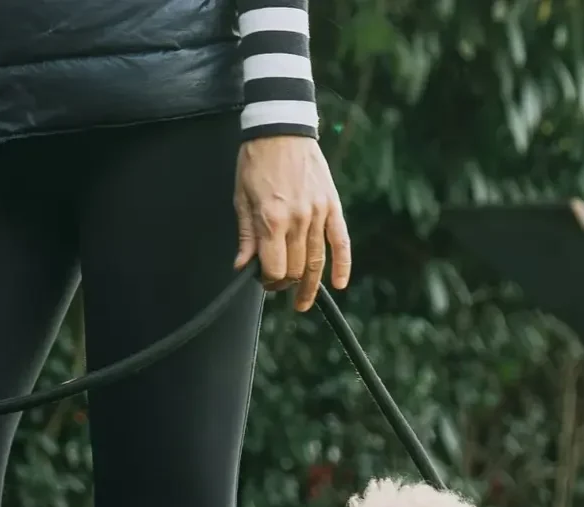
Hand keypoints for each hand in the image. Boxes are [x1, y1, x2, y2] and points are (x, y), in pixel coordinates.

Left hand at [233, 136, 351, 311]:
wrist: (281, 129)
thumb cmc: (256, 161)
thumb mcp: (241, 198)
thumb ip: (246, 235)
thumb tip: (242, 266)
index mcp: (272, 219)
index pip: (274, 268)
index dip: (268, 282)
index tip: (262, 281)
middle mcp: (297, 220)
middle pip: (296, 269)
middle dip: (285, 283)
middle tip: (277, 285)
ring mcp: (318, 213)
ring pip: (317, 261)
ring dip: (310, 285)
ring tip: (302, 301)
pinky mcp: (332, 206)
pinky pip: (341, 242)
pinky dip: (342, 265)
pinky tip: (338, 284)